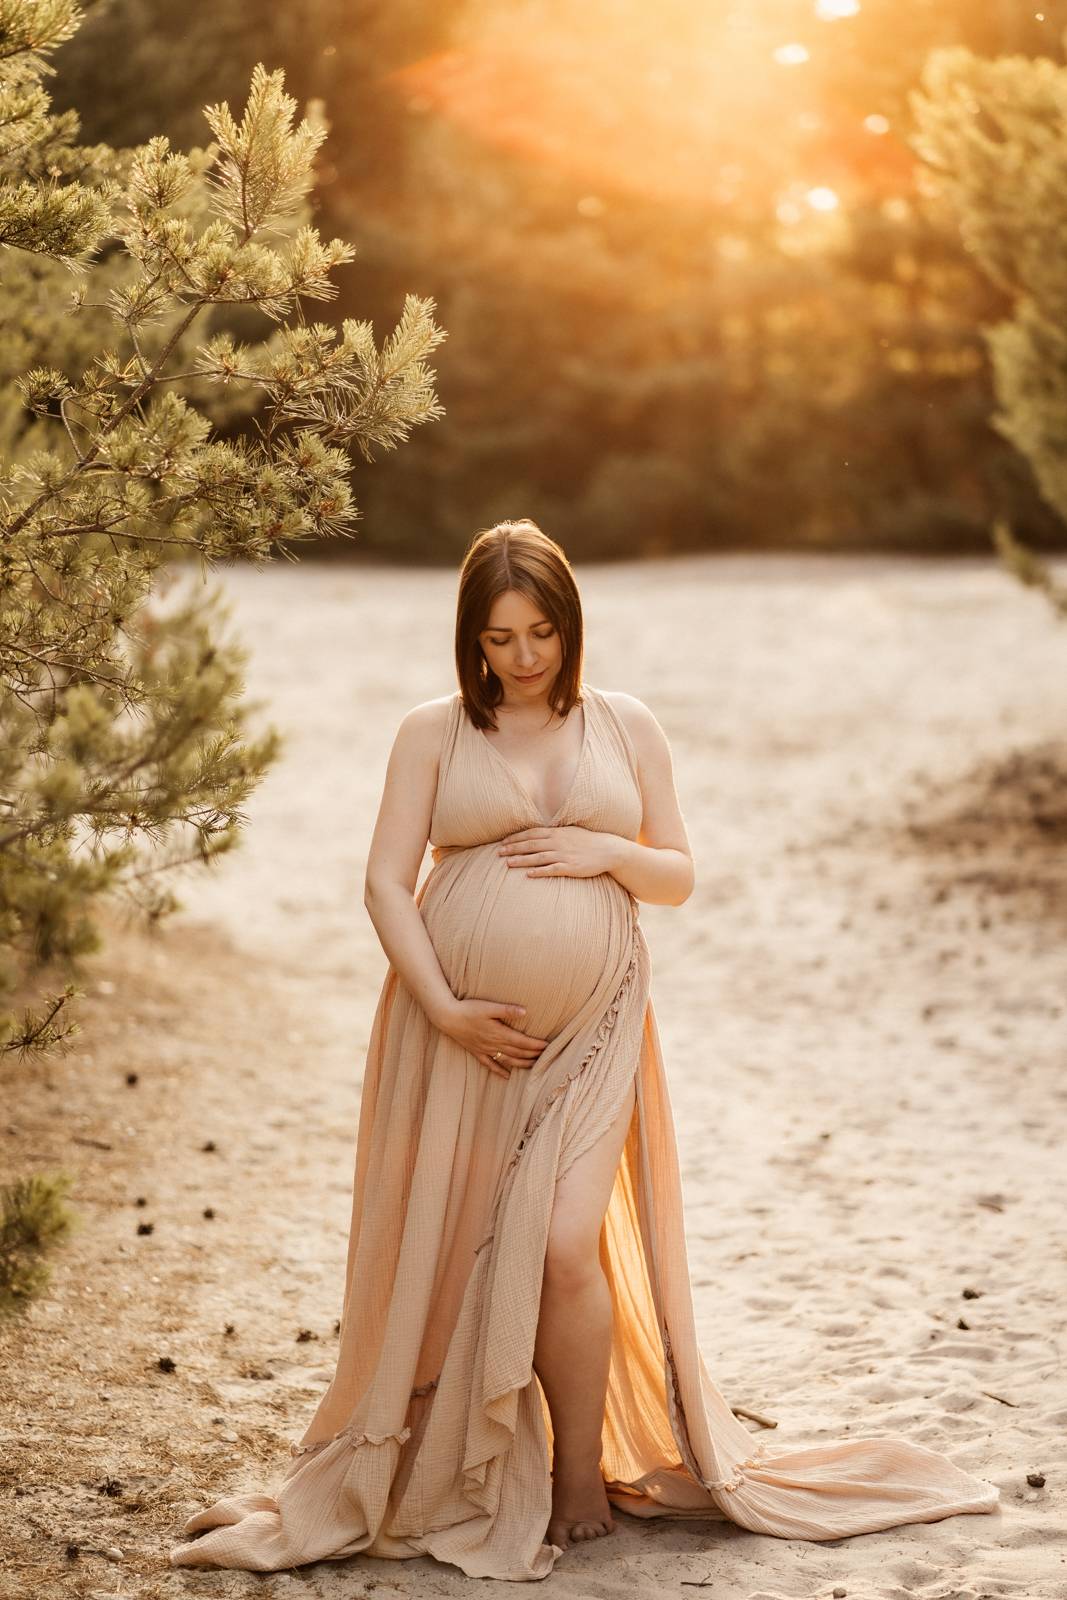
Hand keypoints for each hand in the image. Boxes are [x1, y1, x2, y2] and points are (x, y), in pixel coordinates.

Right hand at [434, 997, 548, 1079]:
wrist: (447, 1018)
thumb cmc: (468, 1009)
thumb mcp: (488, 1007)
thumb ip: (507, 1010)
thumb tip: (525, 1012)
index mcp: (499, 1033)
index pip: (522, 1042)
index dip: (536, 1045)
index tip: (548, 1046)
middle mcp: (494, 1044)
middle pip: (518, 1052)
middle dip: (533, 1055)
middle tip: (546, 1056)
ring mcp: (485, 1050)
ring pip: (507, 1060)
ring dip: (522, 1063)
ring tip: (534, 1065)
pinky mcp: (477, 1052)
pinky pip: (490, 1065)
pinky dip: (499, 1071)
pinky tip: (506, 1076)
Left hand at [497, 825, 619, 877]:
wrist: (608, 850)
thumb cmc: (588, 841)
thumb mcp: (570, 832)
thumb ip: (554, 833)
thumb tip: (539, 834)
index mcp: (557, 833)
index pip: (531, 833)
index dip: (516, 837)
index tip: (503, 841)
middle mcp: (558, 842)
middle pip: (530, 845)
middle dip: (513, 848)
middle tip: (498, 852)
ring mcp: (563, 855)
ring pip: (538, 857)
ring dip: (521, 860)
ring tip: (507, 864)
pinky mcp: (570, 867)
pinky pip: (552, 869)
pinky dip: (539, 871)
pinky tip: (528, 874)